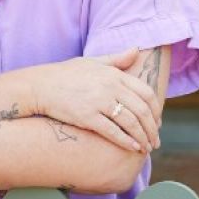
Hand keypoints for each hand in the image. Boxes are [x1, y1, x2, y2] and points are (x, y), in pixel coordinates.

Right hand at [31, 48, 162, 152]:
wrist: (41, 86)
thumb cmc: (67, 74)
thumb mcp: (93, 62)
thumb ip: (117, 59)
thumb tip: (137, 50)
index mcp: (114, 74)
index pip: (146, 93)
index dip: (156, 110)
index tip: (157, 122)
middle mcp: (110, 87)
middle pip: (142, 110)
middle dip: (152, 128)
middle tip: (155, 140)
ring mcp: (99, 102)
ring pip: (130, 123)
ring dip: (142, 137)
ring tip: (146, 148)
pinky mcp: (87, 117)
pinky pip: (113, 132)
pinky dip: (126, 141)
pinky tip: (133, 148)